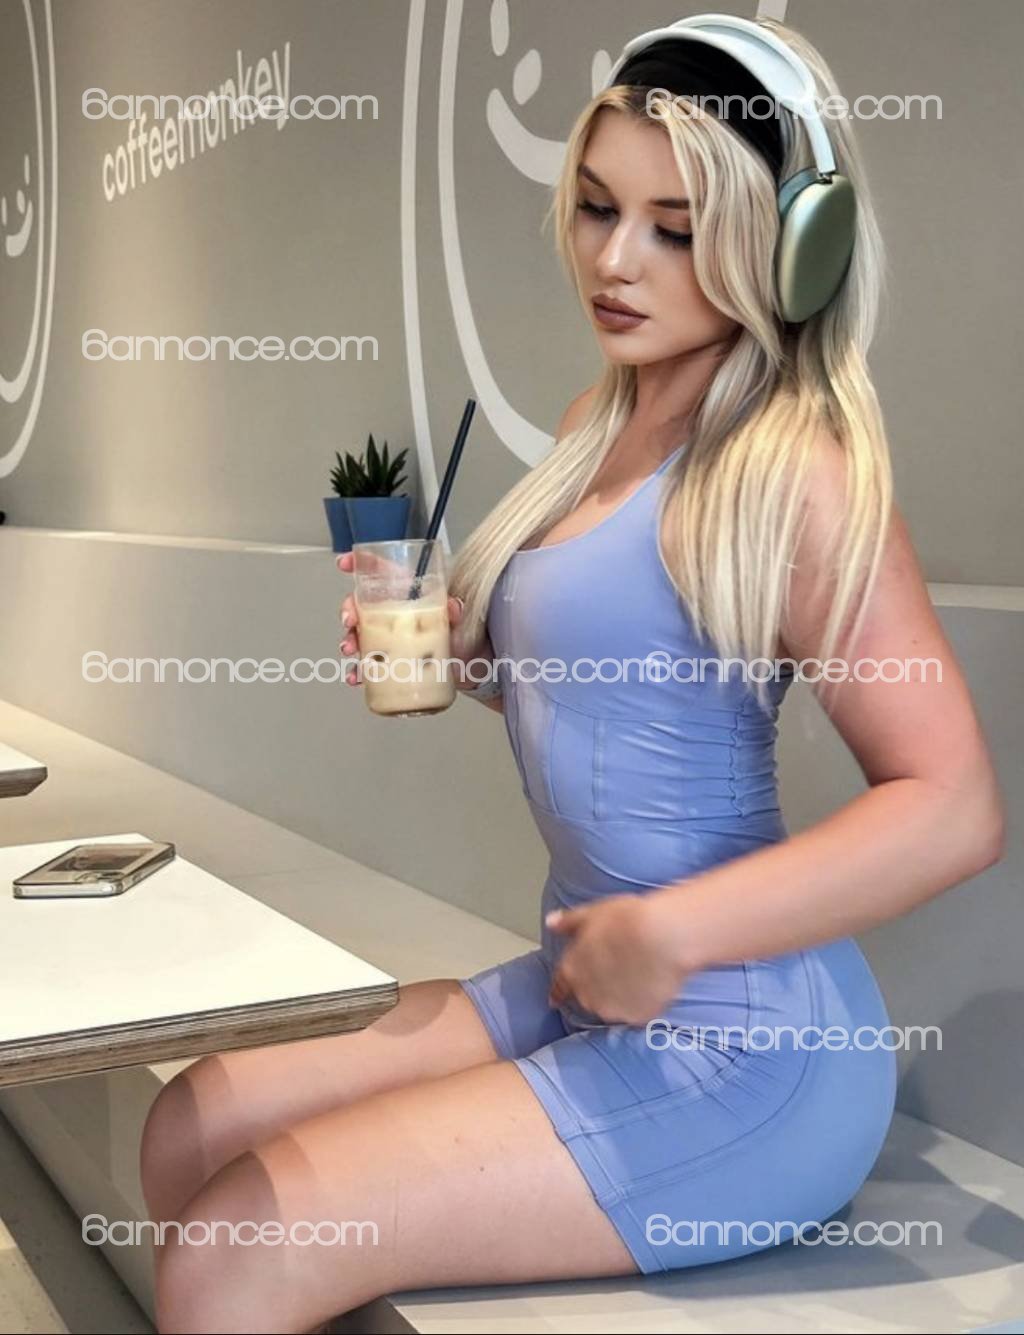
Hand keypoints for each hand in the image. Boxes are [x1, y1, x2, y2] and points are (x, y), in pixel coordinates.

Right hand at [336, 551, 467, 688]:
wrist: (467, 668)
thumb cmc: (459, 635)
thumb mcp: (457, 619)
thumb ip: (455, 610)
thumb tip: (454, 606)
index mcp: (406, 595)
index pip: (380, 572)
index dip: (360, 563)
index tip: (345, 563)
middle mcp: (392, 615)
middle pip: (360, 605)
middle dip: (348, 610)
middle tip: (350, 620)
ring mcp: (387, 638)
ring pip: (358, 635)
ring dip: (349, 641)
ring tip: (351, 649)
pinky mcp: (388, 661)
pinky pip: (366, 665)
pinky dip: (357, 671)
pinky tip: (357, 676)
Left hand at [546, 893, 689, 1024]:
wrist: (662, 938)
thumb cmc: (627, 921)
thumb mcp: (592, 913)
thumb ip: (569, 922)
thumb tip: (551, 923)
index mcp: (573, 969)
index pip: (560, 986)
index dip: (558, 991)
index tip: (555, 1000)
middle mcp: (587, 994)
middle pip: (587, 996)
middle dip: (596, 986)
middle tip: (617, 968)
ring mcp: (613, 1008)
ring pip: (611, 1006)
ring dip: (618, 996)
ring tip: (638, 975)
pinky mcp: (638, 1017)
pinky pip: (637, 1012)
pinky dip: (642, 1002)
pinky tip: (652, 984)